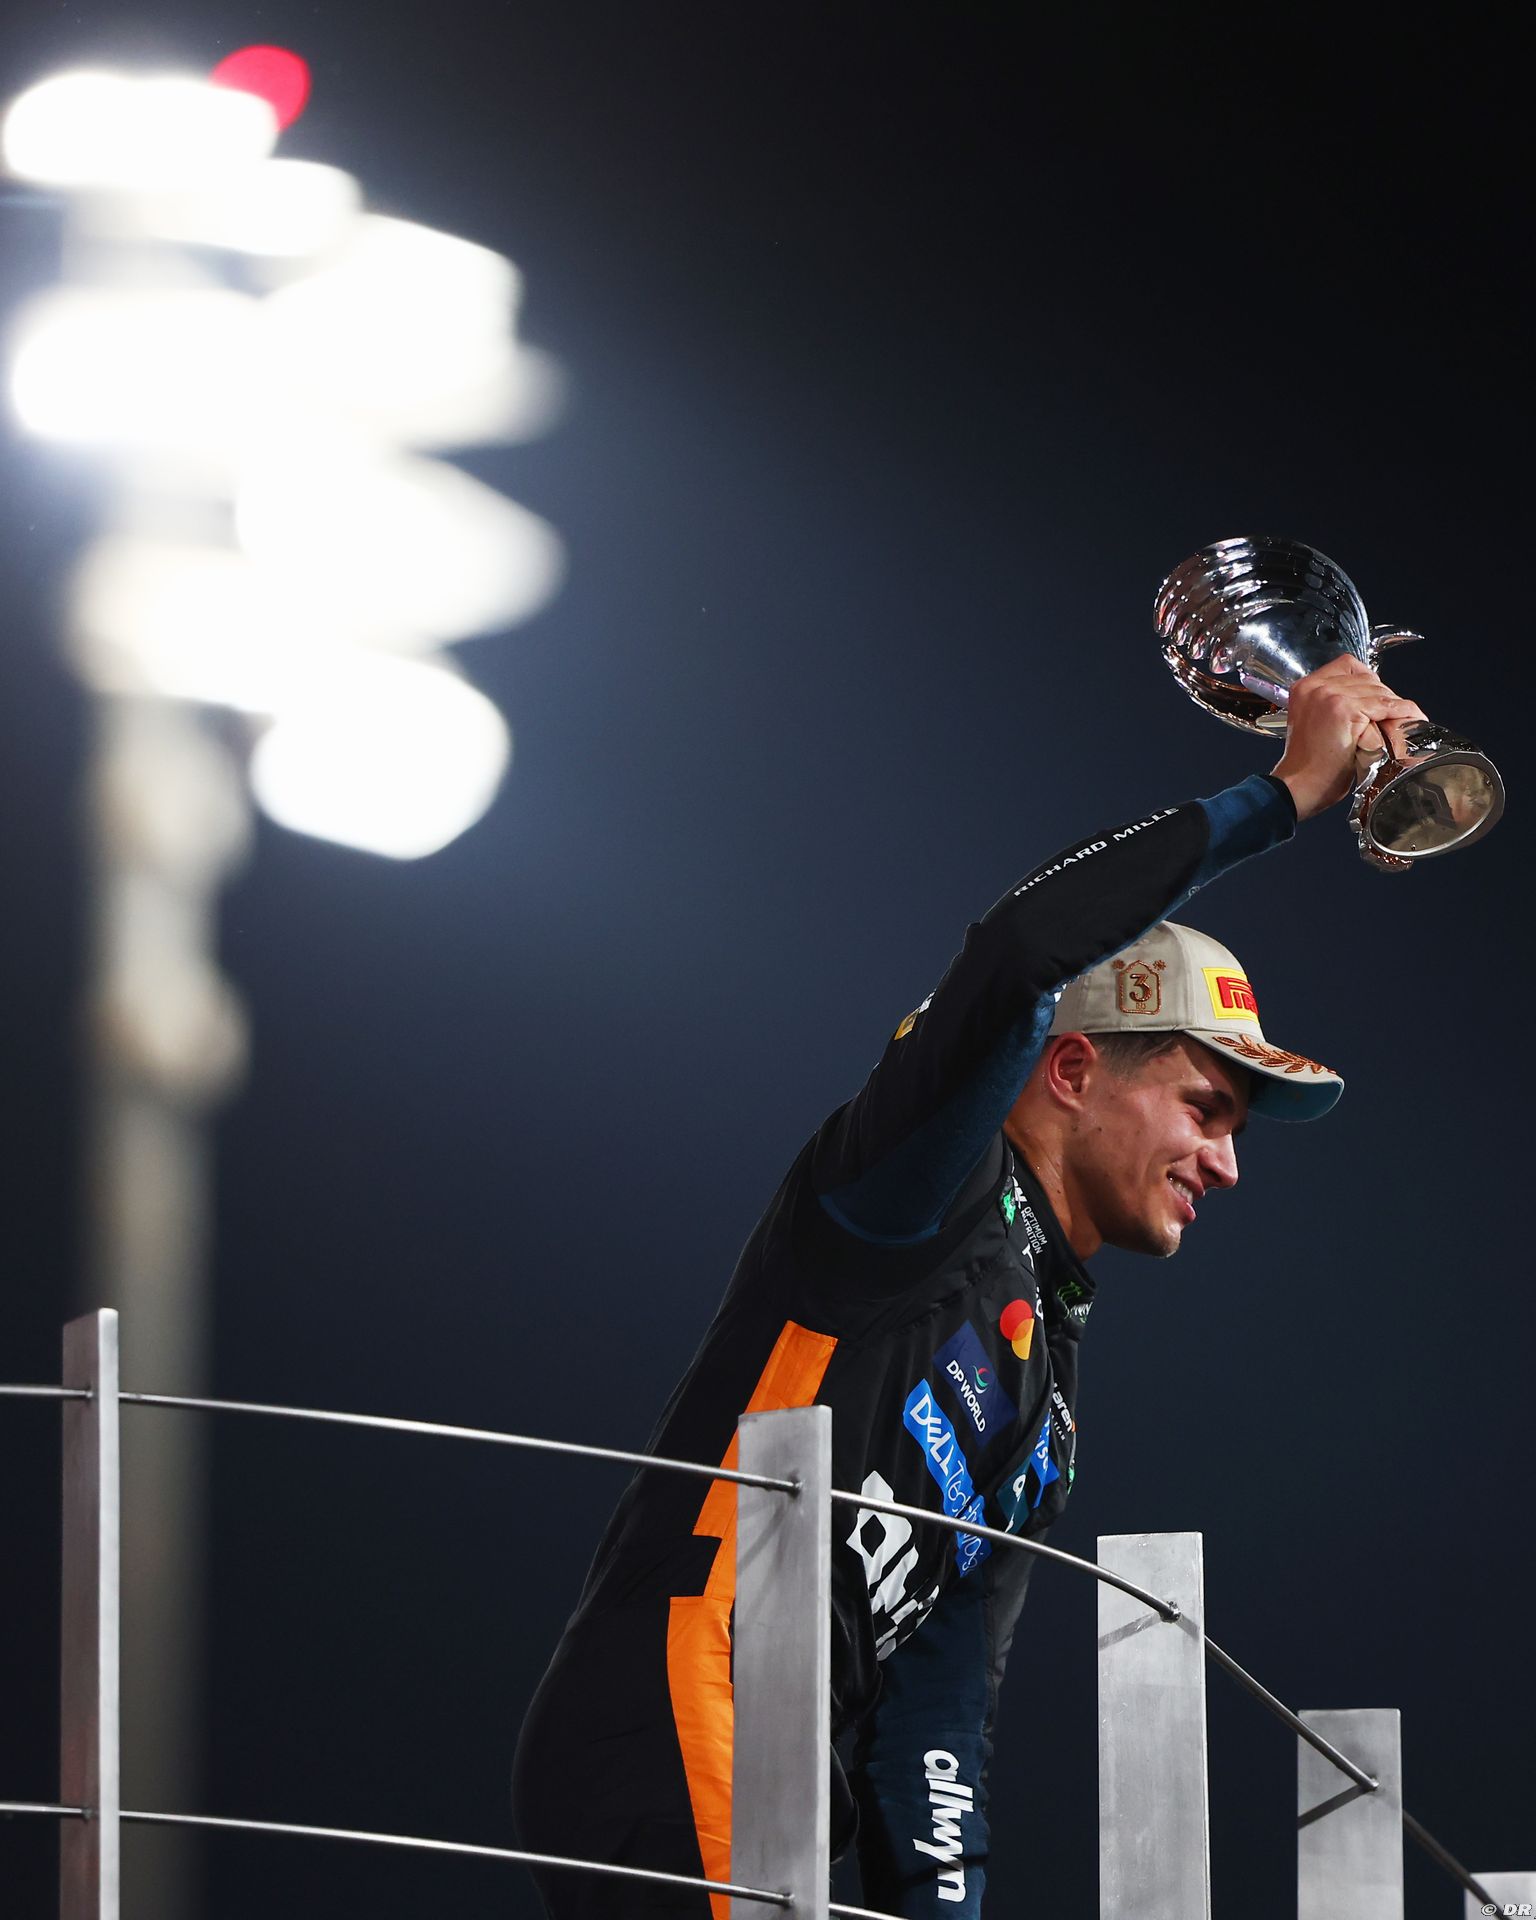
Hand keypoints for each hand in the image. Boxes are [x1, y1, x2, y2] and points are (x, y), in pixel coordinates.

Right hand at [1270, 656, 1427, 821]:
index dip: (1367, 681)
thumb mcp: (1314, 723)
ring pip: (1377, 691)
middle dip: (1384, 695)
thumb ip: (1331, 705)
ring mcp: (1329, 696)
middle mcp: (1315, 686)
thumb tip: (1367, 701)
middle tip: (1396, 713)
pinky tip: (1409, 720)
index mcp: (1305, 687)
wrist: (1299, 786)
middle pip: (1366, 678)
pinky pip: (1383, 705)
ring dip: (1394, 705)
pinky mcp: (1344, 709)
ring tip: (1406, 719)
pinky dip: (1400, 712)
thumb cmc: (1308, 765)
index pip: (1347, 666)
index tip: (1378, 697)